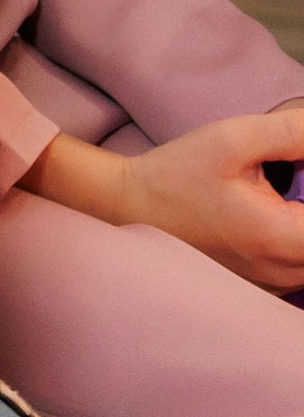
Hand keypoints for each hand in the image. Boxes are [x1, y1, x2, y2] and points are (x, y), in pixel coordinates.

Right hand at [26, 103, 303, 291]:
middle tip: (288, 173)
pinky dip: (295, 234)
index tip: (295, 169)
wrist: (130, 207)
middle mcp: (284, 273)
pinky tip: (275, 208)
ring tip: (277, 188)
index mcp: (282, 239)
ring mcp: (275, 284)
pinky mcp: (266, 284)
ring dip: (302, 213)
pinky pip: (300, 264)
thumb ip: (291, 132)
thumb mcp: (232, 139)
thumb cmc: (177, 175)